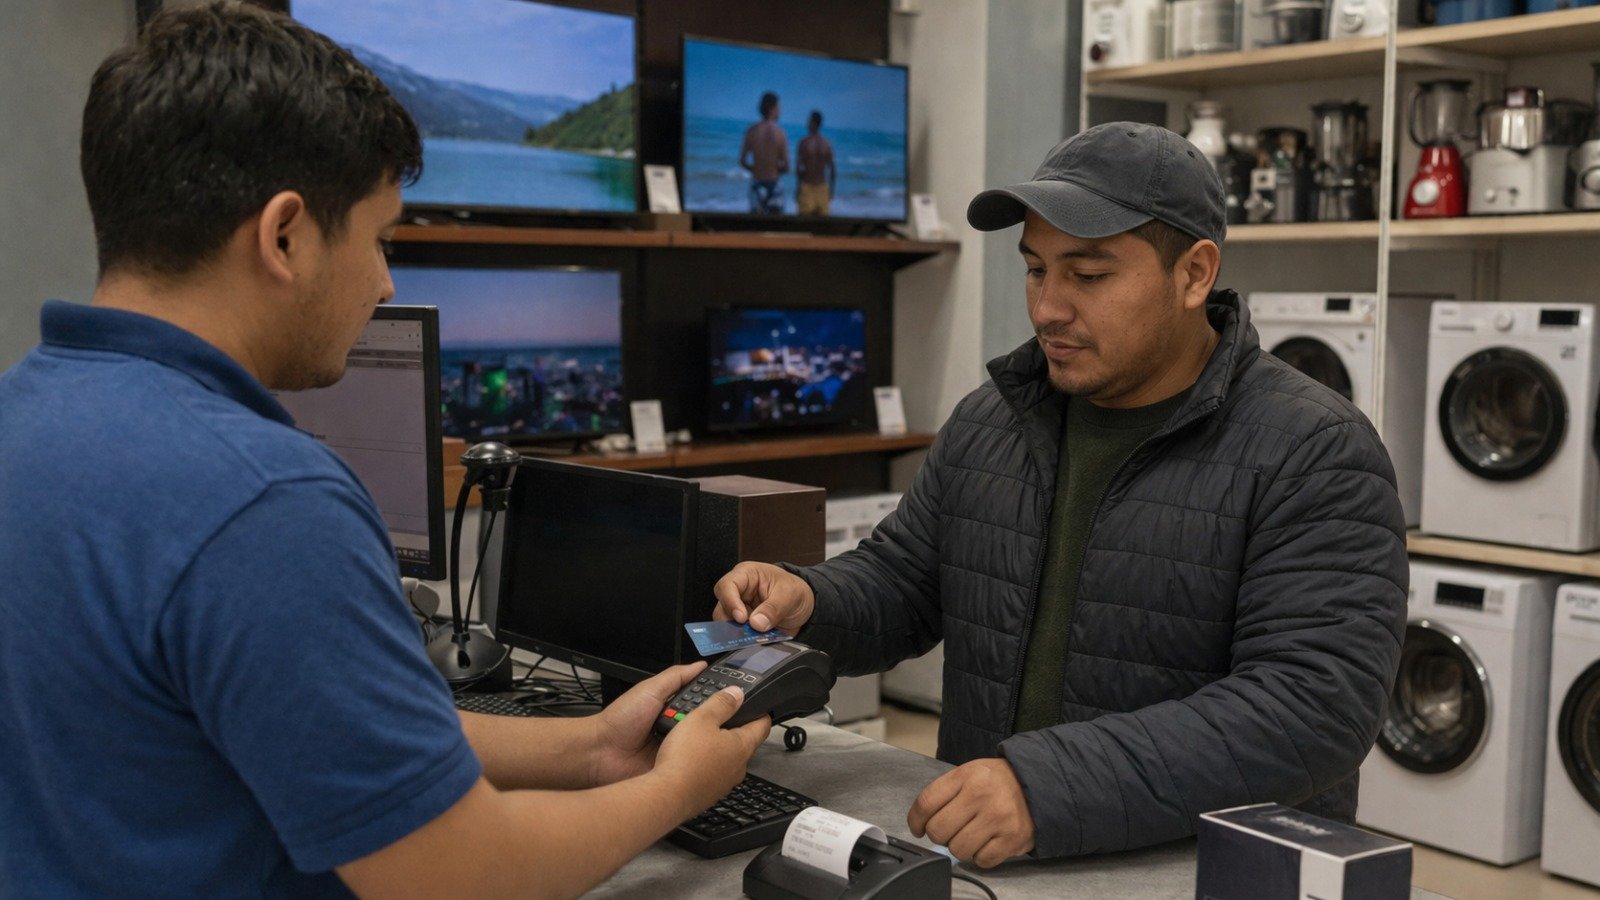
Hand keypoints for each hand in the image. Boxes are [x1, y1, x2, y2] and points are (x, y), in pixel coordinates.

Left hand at [588, 662, 706, 786]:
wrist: (601, 752)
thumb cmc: (620, 719)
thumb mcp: (650, 690)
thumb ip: (676, 677)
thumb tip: (699, 666)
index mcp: (672, 706)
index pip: (702, 700)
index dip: (713, 698)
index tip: (727, 695)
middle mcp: (676, 727)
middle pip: (704, 722)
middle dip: (708, 719)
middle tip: (709, 717)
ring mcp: (675, 747)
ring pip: (700, 743)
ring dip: (700, 740)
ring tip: (699, 735)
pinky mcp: (672, 767)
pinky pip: (689, 762)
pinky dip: (691, 759)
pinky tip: (695, 755)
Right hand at [654, 685, 770, 813]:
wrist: (667, 796)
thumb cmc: (685, 758)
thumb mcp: (701, 718)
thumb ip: (721, 703)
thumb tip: (737, 693)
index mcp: (742, 746)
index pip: (762, 726)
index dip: (761, 714)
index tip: (759, 708)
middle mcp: (738, 767)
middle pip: (744, 743)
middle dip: (734, 730)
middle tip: (721, 719)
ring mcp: (724, 783)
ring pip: (727, 760)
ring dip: (718, 749)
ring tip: (700, 738)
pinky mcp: (709, 794)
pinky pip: (712, 775)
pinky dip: (706, 766)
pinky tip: (690, 761)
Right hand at [713, 561, 814, 633]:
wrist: (804, 606)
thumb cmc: (795, 591)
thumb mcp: (790, 595)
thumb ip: (774, 608)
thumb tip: (756, 624)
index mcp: (746, 575)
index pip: (727, 585)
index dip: (730, 602)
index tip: (742, 618)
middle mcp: (738, 591)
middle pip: (722, 607)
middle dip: (733, 622)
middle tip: (748, 632)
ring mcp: (739, 609)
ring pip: (726, 624)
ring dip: (739, 633)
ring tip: (756, 637)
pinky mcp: (743, 625)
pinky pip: (737, 635)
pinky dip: (745, 640)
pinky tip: (757, 641)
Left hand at [907, 758, 1034, 868]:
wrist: (1038, 784)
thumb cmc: (997, 782)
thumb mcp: (969, 773)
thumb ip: (945, 793)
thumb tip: (922, 824)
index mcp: (966, 776)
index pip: (926, 803)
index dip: (915, 821)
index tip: (918, 828)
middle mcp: (981, 795)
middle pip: (938, 830)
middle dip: (939, 835)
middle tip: (950, 830)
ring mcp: (997, 817)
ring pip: (958, 849)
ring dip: (960, 847)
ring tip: (971, 835)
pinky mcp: (1012, 838)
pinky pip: (981, 860)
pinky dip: (981, 856)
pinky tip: (987, 842)